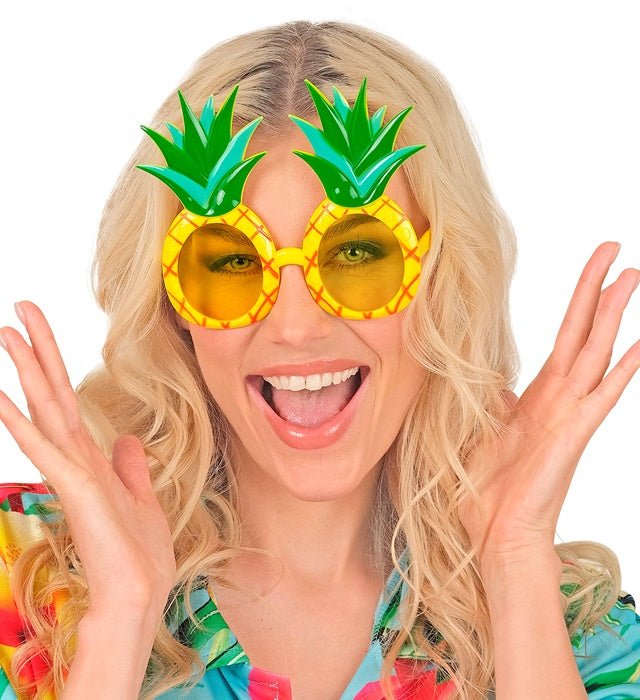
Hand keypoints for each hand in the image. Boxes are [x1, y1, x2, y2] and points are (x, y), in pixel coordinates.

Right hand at [0, 301, 175, 619]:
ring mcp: (71, 471)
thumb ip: (129, 467)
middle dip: (37, 351)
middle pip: (52, 393)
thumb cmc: (138, 552)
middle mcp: (75, 458)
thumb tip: (124, 440)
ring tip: (7, 334)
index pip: (68, 400)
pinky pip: (44, 446)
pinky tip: (1, 397)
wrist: (140, 592)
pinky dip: (21, 421)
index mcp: (90, 458)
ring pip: (45, 408)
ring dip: (27, 371)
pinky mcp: (74, 488)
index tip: (40, 329)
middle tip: (20, 309)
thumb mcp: (141, 497)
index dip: (55, 364)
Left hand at [457, 242, 639, 568]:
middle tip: (613, 248)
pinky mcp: (570, 437)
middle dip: (596, 290)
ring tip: (632, 278)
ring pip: (595, 354)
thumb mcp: (476, 427)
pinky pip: (600, 399)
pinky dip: (622, 373)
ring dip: (612, 316)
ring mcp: (568, 416)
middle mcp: (558, 400)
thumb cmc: (485, 487)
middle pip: (582, 332)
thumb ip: (486, 397)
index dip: (577, 302)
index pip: (563, 337)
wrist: (492, 532)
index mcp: (537, 396)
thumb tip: (482, 373)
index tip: (591, 270)